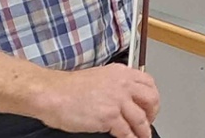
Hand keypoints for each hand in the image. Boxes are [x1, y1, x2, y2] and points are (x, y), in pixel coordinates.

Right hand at [32, 65, 160, 137]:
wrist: (51, 94)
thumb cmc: (67, 88)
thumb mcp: (99, 77)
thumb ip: (115, 85)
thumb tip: (125, 97)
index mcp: (121, 73)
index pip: (149, 83)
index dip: (152, 97)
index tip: (150, 106)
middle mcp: (123, 85)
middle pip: (151, 99)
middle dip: (153, 113)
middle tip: (149, 122)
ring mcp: (117, 101)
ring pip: (141, 118)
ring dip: (144, 130)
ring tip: (143, 136)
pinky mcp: (109, 117)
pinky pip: (127, 131)